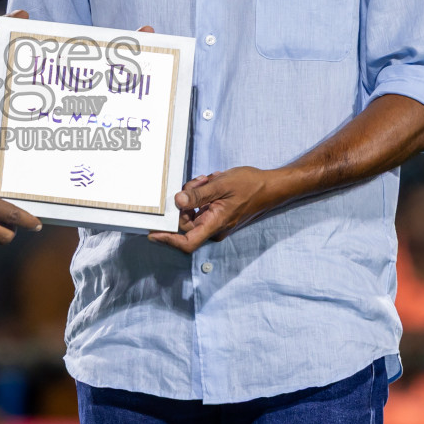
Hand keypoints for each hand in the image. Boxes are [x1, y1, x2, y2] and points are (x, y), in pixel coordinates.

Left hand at [148, 165, 287, 251]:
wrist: (271, 187)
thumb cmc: (250, 185)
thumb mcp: (222, 185)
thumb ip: (199, 194)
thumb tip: (177, 201)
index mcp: (215, 223)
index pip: (187, 242)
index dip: (168, 240)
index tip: (152, 232)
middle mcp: (214, 227)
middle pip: (186, 222)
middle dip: (184, 201)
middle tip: (197, 183)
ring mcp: (216, 222)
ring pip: (192, 213)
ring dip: (194, 196)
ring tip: (207, 181)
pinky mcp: (217, 215)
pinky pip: (201, 209)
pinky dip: (200, 195)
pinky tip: (210, 183)